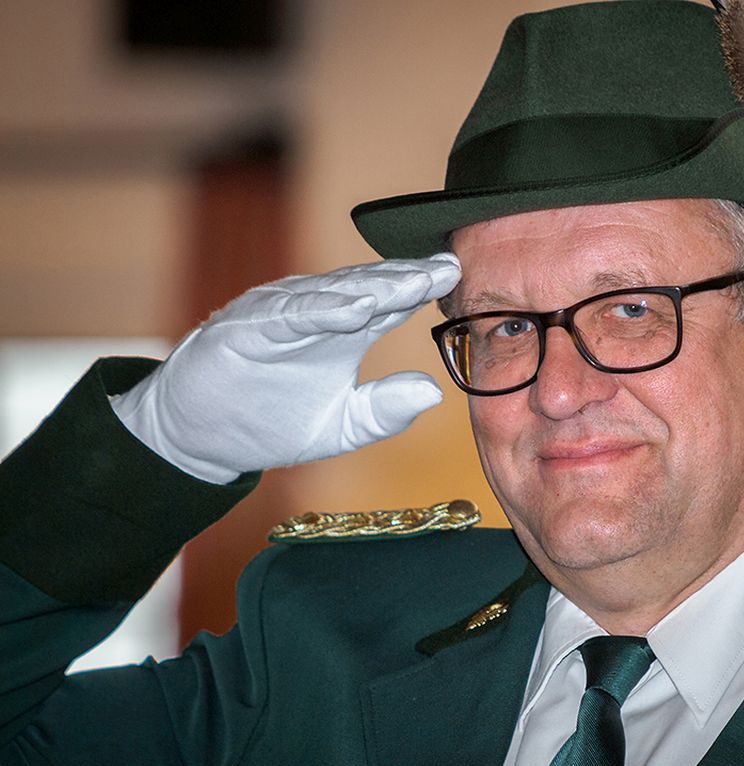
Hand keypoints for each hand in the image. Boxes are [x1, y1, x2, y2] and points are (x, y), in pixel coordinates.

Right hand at [110, 255, 460, 483]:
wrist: (200, 438)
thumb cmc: (272, 422)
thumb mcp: (341, 426)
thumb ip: (384, 410)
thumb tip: (433, 391)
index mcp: (345, 330)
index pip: (392, 301)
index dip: (423, 288)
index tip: (460, 277)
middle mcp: (317, 313)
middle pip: (369, 287)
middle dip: (408, 276)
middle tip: (448, 267)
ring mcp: (281, 315)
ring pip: (333, 294)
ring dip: (374, 286)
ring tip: (413, 281)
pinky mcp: (246, 327)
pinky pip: (290, 314)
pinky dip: (324, 308)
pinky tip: (358, 307)